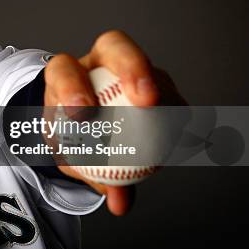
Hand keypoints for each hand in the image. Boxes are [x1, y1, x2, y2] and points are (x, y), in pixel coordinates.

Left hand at [43, 30, 184, 215]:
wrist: (79, 125)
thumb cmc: (69, 135)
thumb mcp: (70, 156)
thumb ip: (91, 174)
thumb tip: (119, 202)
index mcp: (65, 74)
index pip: (63, 69)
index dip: (72, 86)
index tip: (81, 115)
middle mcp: (98, 63)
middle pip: (114, 46)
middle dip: (132, 67)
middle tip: (146, 101)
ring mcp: (129, 68)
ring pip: (152, 71)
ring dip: (167, 98)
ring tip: (177, 129)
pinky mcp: (155, 81)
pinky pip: (172, 94)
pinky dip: (179, 116)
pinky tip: (185, 139)